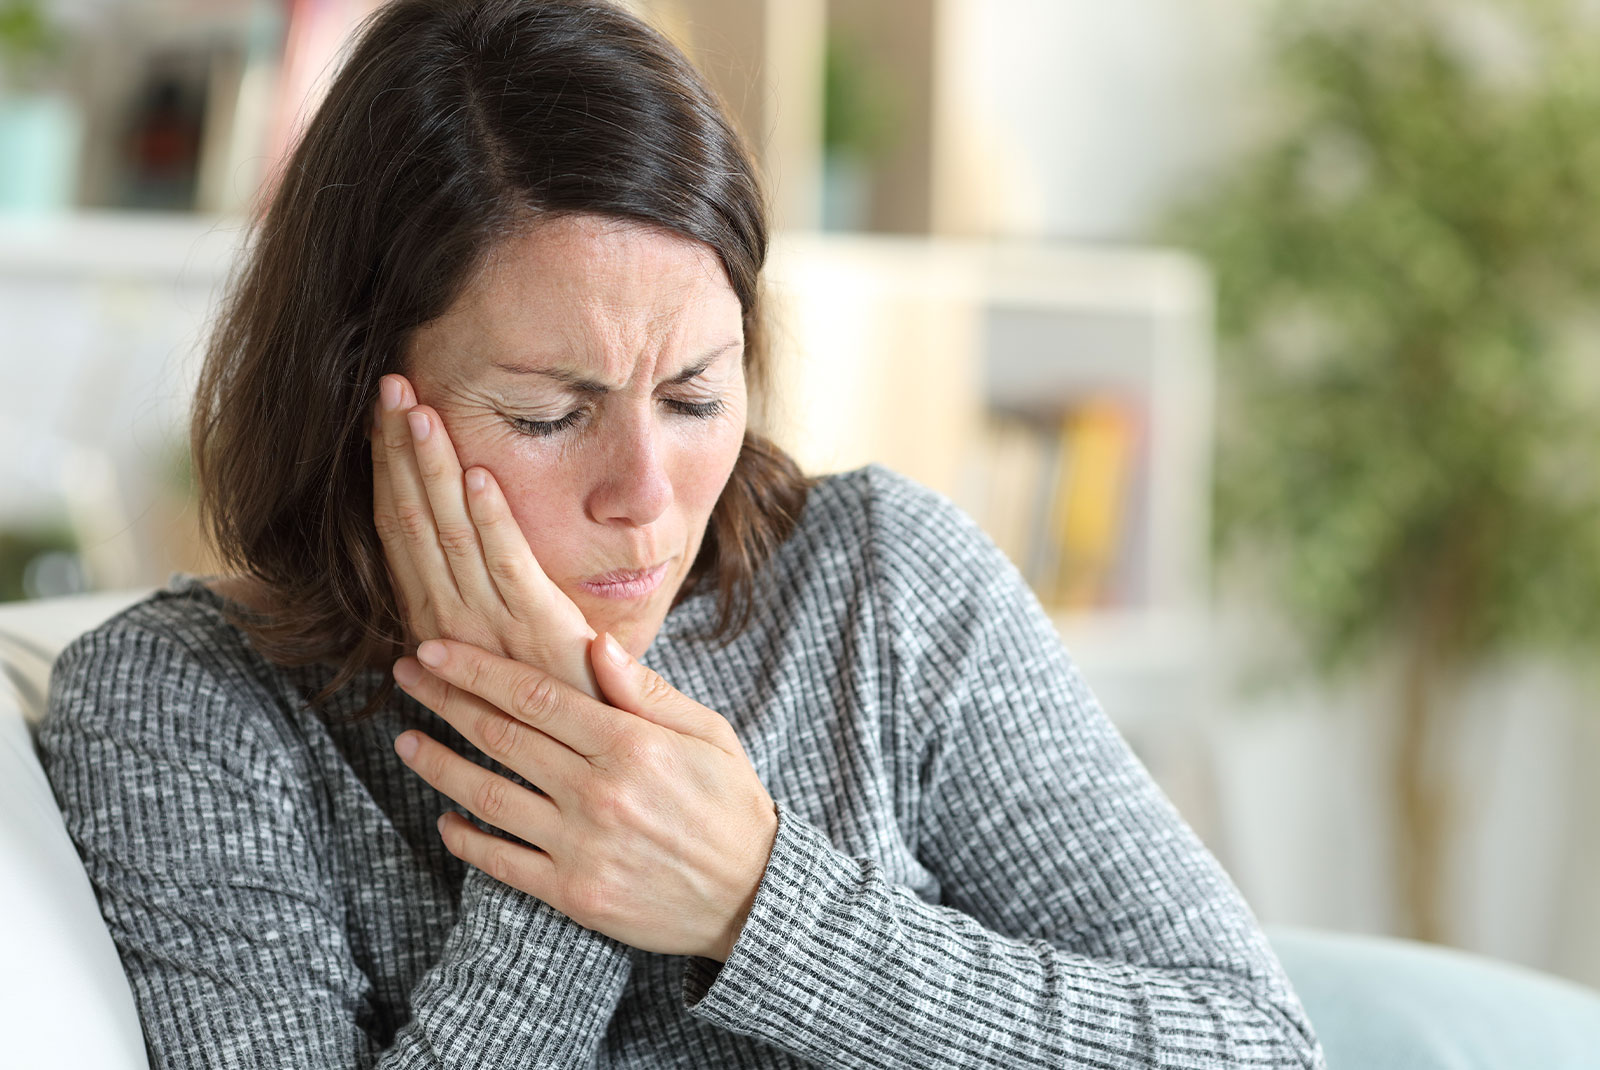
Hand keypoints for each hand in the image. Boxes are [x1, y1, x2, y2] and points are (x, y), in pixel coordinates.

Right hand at [371, 373, 599, 697]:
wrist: (586, 756)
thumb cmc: (546, 699)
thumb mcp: (491, 659)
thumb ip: (460, 630)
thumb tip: (408, 657)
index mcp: (432, 618)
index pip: (397, 529)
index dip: (385, 468)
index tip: (378, 413)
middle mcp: (448, 618)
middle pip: (411, 518)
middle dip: (398, 449)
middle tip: (390, 383)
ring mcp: (490, 623)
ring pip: (449, 531)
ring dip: (432, 468)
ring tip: (418, 409)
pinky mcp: (539, 627)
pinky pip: (508, 563)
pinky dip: (492, 517)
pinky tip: (479, 473)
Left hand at [391, 632, 778, 962]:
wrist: (754, 896)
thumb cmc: (731, 804)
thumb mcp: (707, 733)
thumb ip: (646, 690)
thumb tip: (594, 643)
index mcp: (630, 744)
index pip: (534, 695)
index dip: (476, 670)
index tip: (435, 650)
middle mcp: (599, 792)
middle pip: (501, 736)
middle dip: (444, 701)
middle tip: (406, 676)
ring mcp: (581, 846)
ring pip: (489, 797)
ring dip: (439, 766)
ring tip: (405, 742)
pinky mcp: (574, 894)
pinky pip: (502, 863)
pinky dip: (466, 840)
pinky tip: (446, 819)